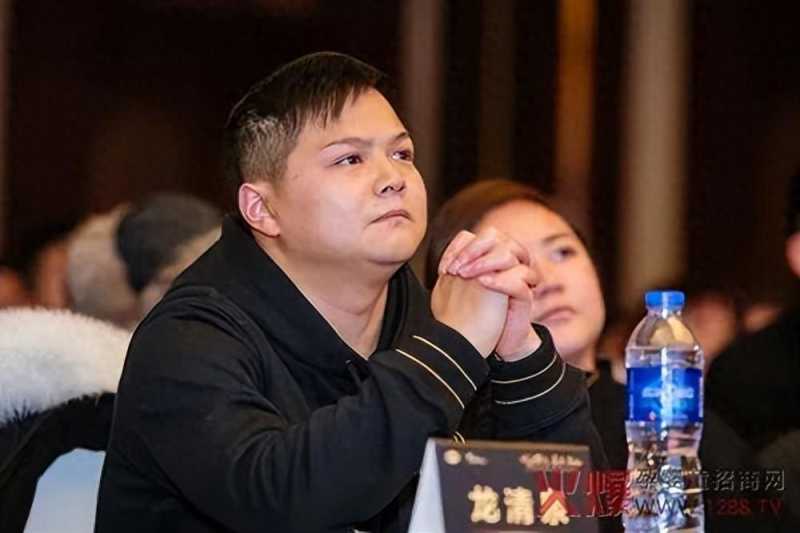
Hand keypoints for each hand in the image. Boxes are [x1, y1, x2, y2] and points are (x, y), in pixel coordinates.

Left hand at [438, 228, 541, 360]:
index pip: (482, 236)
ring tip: (465, 275)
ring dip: (484, 261)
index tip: (444, 268)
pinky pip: (518, 281)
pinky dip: (499, 280)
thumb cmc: (475, 316)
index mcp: (494, 259)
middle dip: (473, 249)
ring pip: (509, 255)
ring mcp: (519, 278)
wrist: (493, 343)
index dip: (461, 246)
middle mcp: (509, 264)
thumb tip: (444, 264)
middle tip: (455, 268)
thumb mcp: (461, 292)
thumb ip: (457, 274)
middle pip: (498, 237)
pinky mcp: (525, 297)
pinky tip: (482, 283)